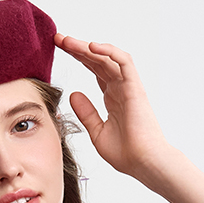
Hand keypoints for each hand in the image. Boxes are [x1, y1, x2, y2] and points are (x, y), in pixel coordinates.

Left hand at [54, 32, 173, 176]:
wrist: (144, 163)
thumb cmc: (127, 153)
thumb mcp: (97, 132)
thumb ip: (86, 113)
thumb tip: (73, 94)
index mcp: (113, 98)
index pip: (94, 70)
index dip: (78, 58)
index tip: (59, 50)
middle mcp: (120, 88)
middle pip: (98, 60)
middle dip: (78, 48)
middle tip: (58, 39)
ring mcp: (128, 86)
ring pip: (107, 57)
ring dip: (87, 47)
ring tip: (68, 41)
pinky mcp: (135, 87)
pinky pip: (124, 62)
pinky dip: (109, 51)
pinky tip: (91, 47)